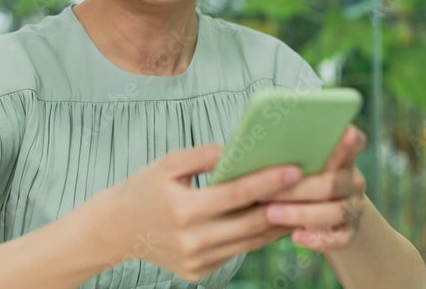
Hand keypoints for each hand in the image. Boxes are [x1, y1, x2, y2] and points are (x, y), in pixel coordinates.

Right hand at [95, 143, 303, 281]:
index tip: (294, 169)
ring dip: (277, 223)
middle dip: (282, 203)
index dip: (268, 182)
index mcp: (184, 209)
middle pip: (251, 222)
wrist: (116, 229)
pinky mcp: (200, 272)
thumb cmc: (144, 188)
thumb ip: (204, 155)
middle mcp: (193, 240)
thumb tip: (240, 152)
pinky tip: (273, 219)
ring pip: (250, 241)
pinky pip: (237, 251)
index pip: (237, 194)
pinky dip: (256, 236)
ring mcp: (197, 260)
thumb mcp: (169, 164)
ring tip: (299, 202)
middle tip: (308, 186)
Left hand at [260, 125, 368, 251]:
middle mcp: (353, 180)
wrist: (329, 214)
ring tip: (270, 214)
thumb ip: (286, 155)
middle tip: (264, 192)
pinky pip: (339, 238)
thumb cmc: (303, 179)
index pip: (355, 141)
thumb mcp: (301, 164)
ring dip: (300, 213)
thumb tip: (239, 150)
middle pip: (332, 183)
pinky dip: (317, 239)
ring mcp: (354, 206)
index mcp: (342, 155)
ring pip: (334, 211)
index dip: (350, 140)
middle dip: (297, 189)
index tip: (344, 133)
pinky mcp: (350, 232)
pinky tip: (295, 236)